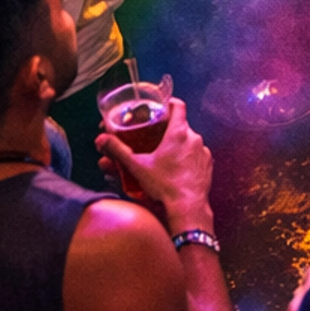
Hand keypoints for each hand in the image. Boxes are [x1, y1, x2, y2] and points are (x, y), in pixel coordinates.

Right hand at [96, 96, 213, 226]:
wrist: (188, 207)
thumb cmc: (164, 185)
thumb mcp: (137, 167)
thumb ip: (119, 151)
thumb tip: (102, 139)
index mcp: (178, 132)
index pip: (178, 105)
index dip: (169, 103)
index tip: (160, 107)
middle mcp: (194, 138)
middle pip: (181, 125)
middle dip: (167, 129)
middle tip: (154, 137)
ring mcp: (203, 151)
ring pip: (189, 140)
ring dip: (178, 144)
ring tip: (163, 156)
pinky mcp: (208, 164)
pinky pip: (196, 154)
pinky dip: (187, 157)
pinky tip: (176, 168)